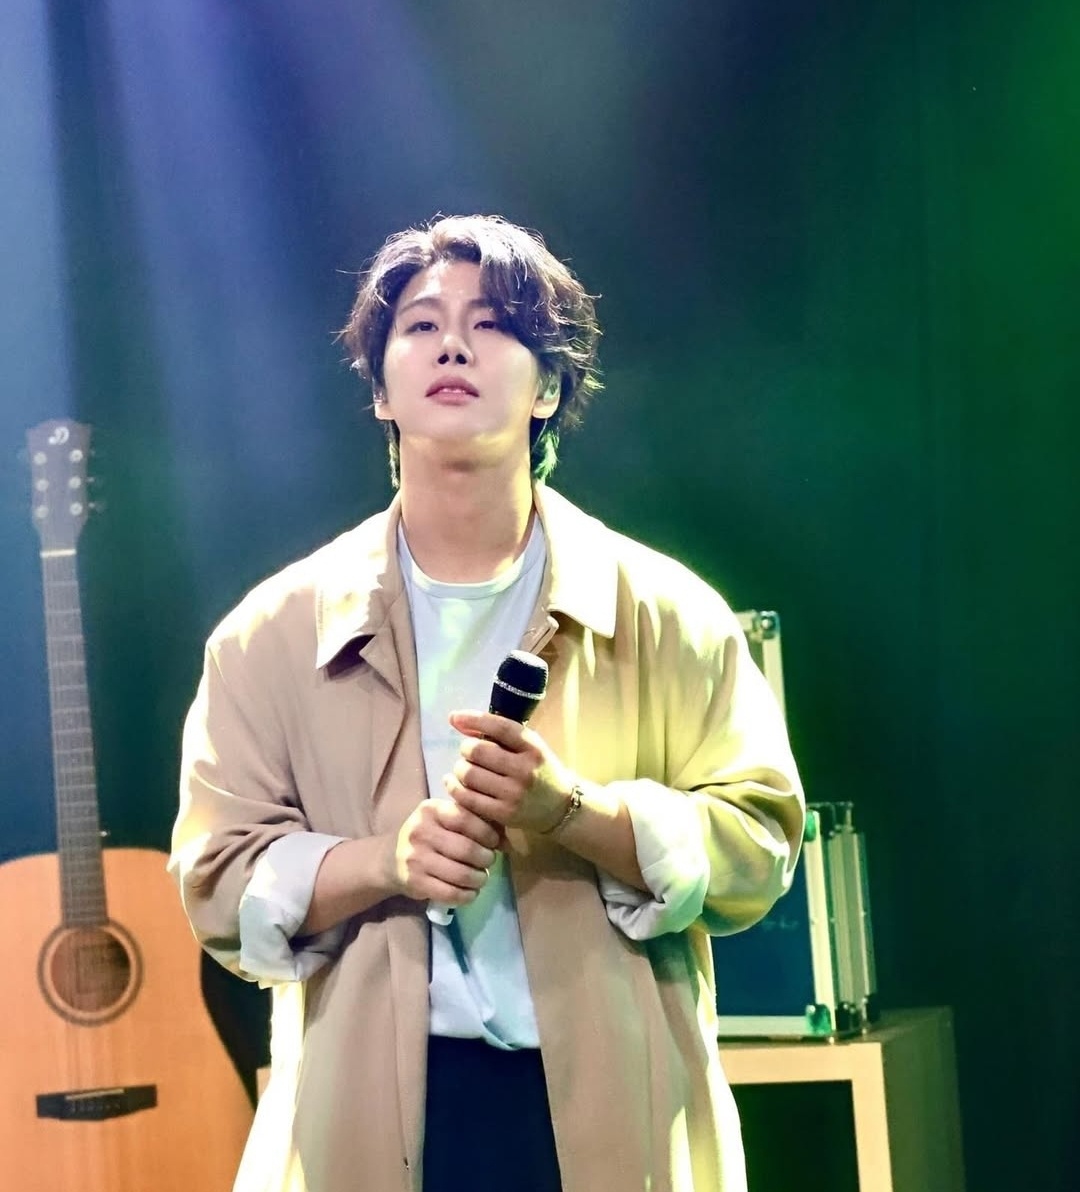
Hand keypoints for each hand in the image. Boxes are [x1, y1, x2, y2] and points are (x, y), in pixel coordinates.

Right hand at [392, 798, 500, 905]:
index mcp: (430, 810)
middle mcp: (420, 831)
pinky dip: (466, 896)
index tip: (494, 842)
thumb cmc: (430, 835)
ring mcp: (415, 858)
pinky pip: (449, 893)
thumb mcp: (445, 819)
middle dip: (485, 858)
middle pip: (466, 849)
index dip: (486, 832)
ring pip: (460, 874)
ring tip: (482, 878)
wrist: (391, 858)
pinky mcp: (414, 882)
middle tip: (489, 862)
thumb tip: (505, 840)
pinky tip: (471, 893)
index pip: (465, 818)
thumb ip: (474, 821)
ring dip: (479, 879)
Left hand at [445, 711, 575, 833]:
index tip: (454, 717)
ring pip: (469, 774)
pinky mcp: (504, 813)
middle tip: (468, 753)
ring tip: (465, 769)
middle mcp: (525, 769)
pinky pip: (468, 798)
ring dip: (459, 768)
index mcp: (533, 747)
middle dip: (465, 748)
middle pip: (478, 751)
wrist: (560, 807)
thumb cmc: (539, 770)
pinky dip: (455, 788)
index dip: (474, 719)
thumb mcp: (529, 747)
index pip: (500, 727)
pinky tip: (456, 783)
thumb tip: (458, 721)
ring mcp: (515, 793)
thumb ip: (499, 735)